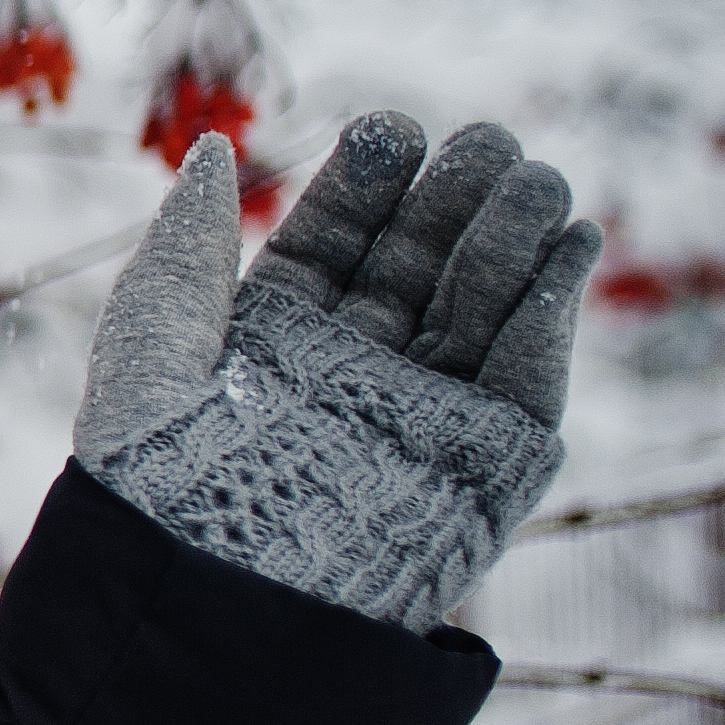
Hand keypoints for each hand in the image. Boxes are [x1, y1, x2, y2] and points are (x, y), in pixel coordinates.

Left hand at [74, 117, 600, 630]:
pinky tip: (570, 241)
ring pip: (478, 307)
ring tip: (527, 174)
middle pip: (416, 267)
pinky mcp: (486, 462)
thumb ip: (185, 244)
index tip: (389, 131)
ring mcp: (421, 416)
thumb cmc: (160, 474)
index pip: (331, 247)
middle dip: (451, 199)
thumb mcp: (154, 342)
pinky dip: (553, 308)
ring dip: (510, 236)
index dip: (363, 187)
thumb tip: (210, 149)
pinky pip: (527, 375)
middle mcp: (350, 376)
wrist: (216, 593)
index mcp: (271, 347)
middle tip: (483, 139)